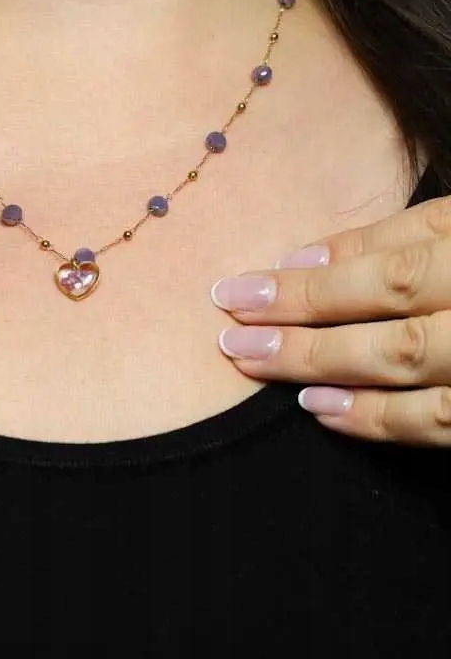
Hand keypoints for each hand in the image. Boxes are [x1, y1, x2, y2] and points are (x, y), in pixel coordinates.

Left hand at [210, 197, 450, 445]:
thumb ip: (406, 240)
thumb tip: (303, 261)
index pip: (399, 244)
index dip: (324, 259)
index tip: (255, 276)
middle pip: (391, 287)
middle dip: (303, 300)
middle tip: (229, 309)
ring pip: (404, 353)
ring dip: (319, 357)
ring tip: (249, 356)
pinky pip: (440, 418)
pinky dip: (376, 416)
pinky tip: (316, 408)